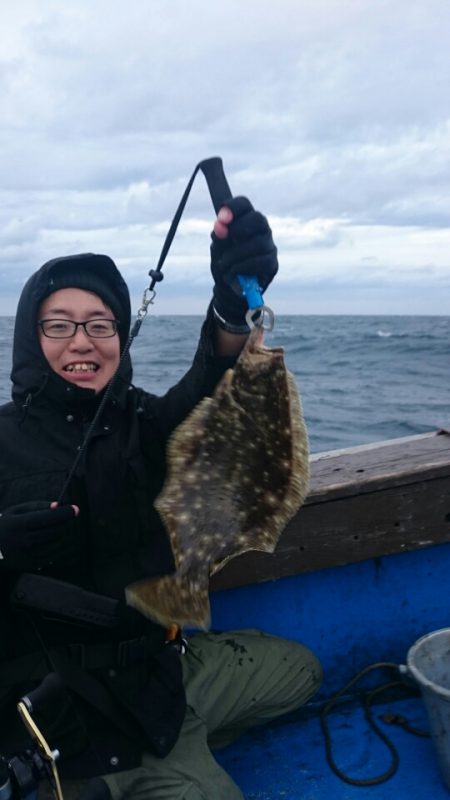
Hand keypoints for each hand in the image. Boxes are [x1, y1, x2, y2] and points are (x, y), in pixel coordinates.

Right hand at [0, 501, 78, 570]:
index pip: (46, 518)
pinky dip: (63, 550)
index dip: (64, 513)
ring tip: (72, 530)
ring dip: (68, 537)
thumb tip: (58, 505)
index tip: (76, 509)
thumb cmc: (6, 525)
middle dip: (67, 525)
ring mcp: (26, 555)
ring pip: (55, 546)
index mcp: (18, 524)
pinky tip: (68, 544)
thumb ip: (37, 506)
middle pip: (54, 532)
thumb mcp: (16, 511)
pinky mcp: (30, 566)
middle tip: (73, 520)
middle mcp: (22, 540)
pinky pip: (53, 558)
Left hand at [211, 196, 277, 326]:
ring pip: (257, 243)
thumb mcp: (217, 248)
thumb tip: (220, 227)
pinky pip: (260, 262)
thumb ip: (219, 237)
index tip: (221, 215)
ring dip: (235, 254)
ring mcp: (269, 246)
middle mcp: (261, 230)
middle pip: (257, 218)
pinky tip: (233, 272)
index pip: (244, 204)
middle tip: (228, 238)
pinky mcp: (272, 264)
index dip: (233, 207)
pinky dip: (243, 267)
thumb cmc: (224, 263)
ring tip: (224, 264)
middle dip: (239, 227)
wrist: (229, 289)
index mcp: (246, 220)